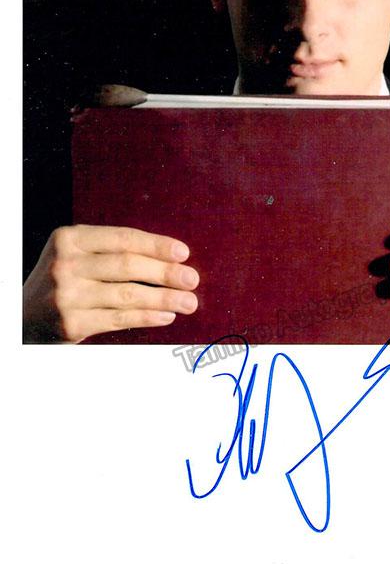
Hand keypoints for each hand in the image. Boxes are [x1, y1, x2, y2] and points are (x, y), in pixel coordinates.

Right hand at [23, 225, 199, 343]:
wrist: (22, 318)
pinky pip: (120, 319)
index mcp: (69, 239)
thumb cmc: (63, 281)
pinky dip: (148, 317)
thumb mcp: (75, 255)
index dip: (156, 245)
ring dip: (164, 299)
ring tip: (188, 301)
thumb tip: (168, 258)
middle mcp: (65, 264)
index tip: (183, 253)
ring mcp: (67, 295)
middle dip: (165, 273)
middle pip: (127, 265)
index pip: (122, 238)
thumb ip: (109, 251)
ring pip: (128, 295)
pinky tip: (166, 316)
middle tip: (192, 279)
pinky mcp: (72, 324)